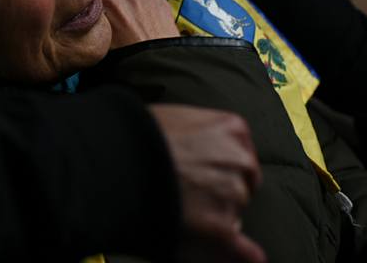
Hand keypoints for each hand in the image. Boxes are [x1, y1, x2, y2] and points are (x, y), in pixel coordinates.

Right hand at [147, 104, 265, 262]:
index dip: (221, 167)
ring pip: (234, 213)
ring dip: (214, 215)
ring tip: (182, 210)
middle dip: (222, 191)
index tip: (208, 173)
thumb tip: (196, 147)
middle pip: (243, 185)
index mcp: (231, 129)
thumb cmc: (137, 134)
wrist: (118, 157)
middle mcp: (239, 161)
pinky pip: (242, 249)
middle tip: (191, 192)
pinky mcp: (220, 228)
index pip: (241, 154)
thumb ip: (199, 132)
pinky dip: (243, 254)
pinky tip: (248, 257)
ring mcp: (231, 195)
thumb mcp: (177, 117)